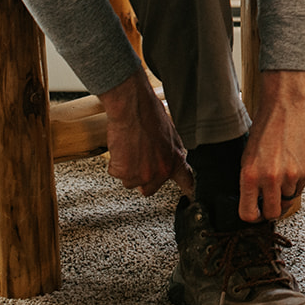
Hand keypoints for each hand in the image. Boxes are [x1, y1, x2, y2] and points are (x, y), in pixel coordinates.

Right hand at [98, 66, 193, 198]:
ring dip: (127, 169)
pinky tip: (121, 146)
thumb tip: (168, 160)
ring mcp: (142, 174)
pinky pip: (116, 173)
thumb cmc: (149, 115)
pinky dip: (115, 163)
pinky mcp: (124, 172)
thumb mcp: (169, 134)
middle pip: (148, 189)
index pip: (186, 181)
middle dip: (142, 178)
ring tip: (129, 147)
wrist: (132, 108)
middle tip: (137, 160)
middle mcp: (160, 172)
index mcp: (174, 160)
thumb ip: (170, 153)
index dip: (188, 190)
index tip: (189, 195)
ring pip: (130, 181)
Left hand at [239, 70, 304, 222]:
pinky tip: (292, 164)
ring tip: (282, 170)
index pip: (249, 213)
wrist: (286, 109)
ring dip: (285, 191)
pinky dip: (296, 181)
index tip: (256, 214)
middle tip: (271, 200)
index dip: (253, 217)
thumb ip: (251, 182)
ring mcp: (291, 176)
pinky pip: (300, 188)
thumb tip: (255, 202)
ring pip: (288, 199)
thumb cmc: (265, 130)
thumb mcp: (248, 158)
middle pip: (272, 213)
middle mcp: (271, 179)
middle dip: (271, 210)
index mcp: (251, 176)